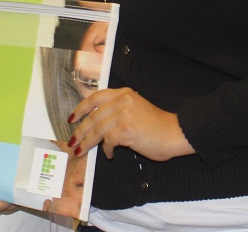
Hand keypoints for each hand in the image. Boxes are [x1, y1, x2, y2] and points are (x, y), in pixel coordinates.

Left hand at [67, 88, 194, 160]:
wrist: (175, 133)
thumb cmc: (157, 126)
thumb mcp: (135, 109)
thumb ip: (117, 110)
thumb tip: (96, 124)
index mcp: (123, 93)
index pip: (95, 98)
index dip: (81, 109)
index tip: (71, 119)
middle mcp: (122, 100)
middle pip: (93, 116)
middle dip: (80, 131)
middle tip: (72, 141)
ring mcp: (123, 113)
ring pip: (97, 130)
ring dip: (87, 142)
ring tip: (81, 151)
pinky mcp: (126, 129)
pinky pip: (109, 141)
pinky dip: (107, 150)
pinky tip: (110, 154)